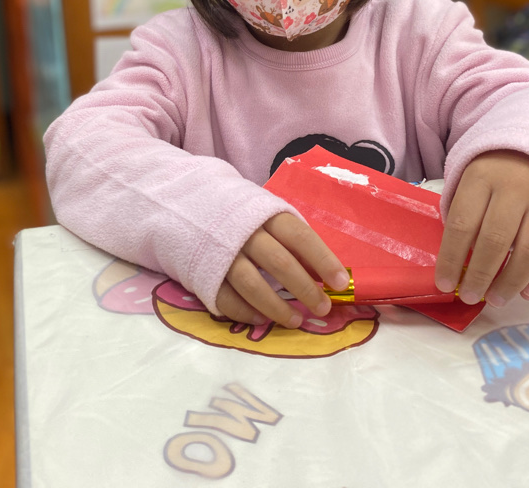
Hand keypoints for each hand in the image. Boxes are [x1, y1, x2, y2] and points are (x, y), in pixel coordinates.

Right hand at [216, 213, 348, 327]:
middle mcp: (244, 233)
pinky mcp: (204, 273)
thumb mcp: (267, 216)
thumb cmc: (241, 216)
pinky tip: (262, 319)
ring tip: (295, 320)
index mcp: (265, 215)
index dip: (322, 260)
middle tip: (322, 308)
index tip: (340, 282)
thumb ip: (291, 240)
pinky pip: (226, 298)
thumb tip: (322, 272)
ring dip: (277, 306)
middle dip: (304, 288)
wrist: (189, 207)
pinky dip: (245, 311)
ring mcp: (222, 254)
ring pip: (252, 284)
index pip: (300, 237)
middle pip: (279, 262)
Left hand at [435, 150, 528, 306]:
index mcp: (482, 178)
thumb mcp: (470, 180)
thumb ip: (464, 214)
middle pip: (495, 240)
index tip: (444, 283)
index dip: (451, 258)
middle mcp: (515, 189)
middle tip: (469, 296)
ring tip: (496, 300)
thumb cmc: (495, 172)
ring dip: (510, 282)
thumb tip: (456, 263)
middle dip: (479, 275)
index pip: (462, 223)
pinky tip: (526, 293)